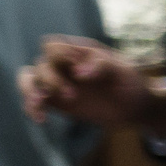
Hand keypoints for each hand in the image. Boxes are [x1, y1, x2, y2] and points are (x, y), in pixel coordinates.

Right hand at [19, 36, 165, 131]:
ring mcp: (58, 83)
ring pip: (29, 79)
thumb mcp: (124, 70)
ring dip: (30, 91)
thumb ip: (103, 65)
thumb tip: (78, 73)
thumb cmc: (132, 83)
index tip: (79, 70)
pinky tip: (40, 120)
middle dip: (52, 80)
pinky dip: (31, 108)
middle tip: (73, 96)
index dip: (60, 56)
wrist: (136, 108)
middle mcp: (65, 65)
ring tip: (40, 104)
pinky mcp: (56, 102)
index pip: (52, 45)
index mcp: (79, 51)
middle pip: (41, 65)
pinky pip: (34, 100)